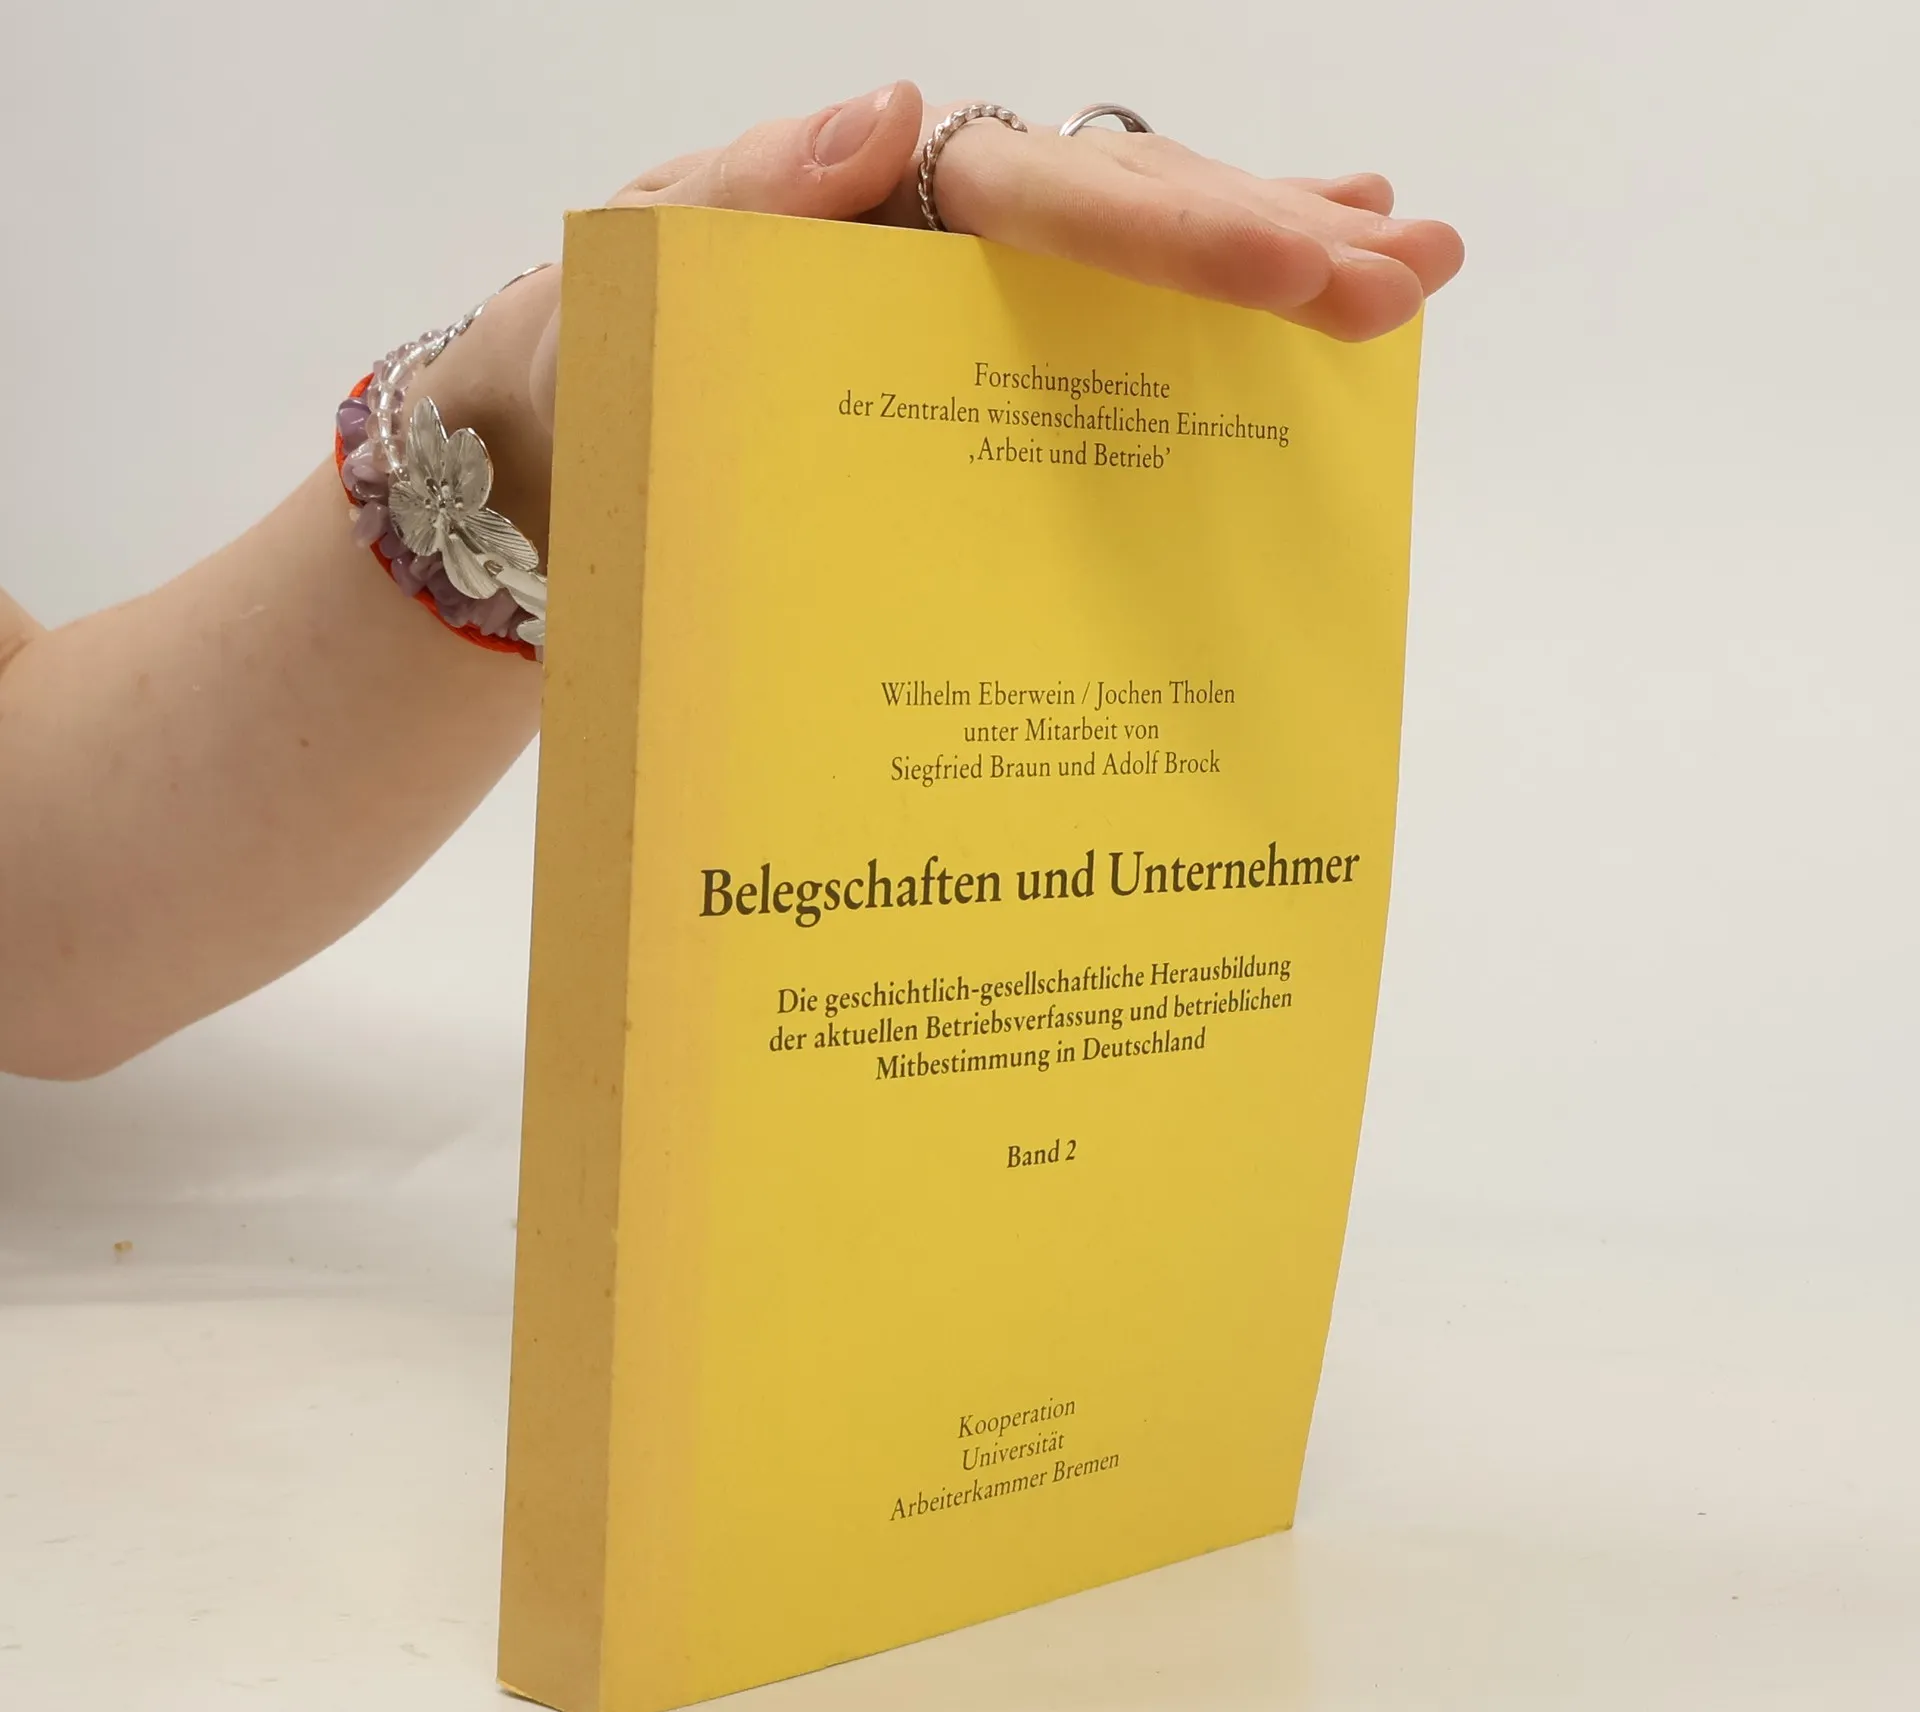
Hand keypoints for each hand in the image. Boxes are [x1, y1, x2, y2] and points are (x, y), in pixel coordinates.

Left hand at [612, 82, 1462, 343]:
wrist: (554, 450)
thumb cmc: (592, 353)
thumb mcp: (641, 264)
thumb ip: (751, 191)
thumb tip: (892, 112)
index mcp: (888, 201)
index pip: (1060, 202)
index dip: (1190, 231)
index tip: (1312, 266)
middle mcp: (948, 241)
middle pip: (1133, 220)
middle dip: (1276, 246)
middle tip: (1419, 271)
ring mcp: (967, 309)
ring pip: (1138, 272)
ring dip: (1272, 268)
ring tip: (1404, 265)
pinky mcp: (968, 385)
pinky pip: (1093, 353)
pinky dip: (1187, 341)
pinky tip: (1282, 328)